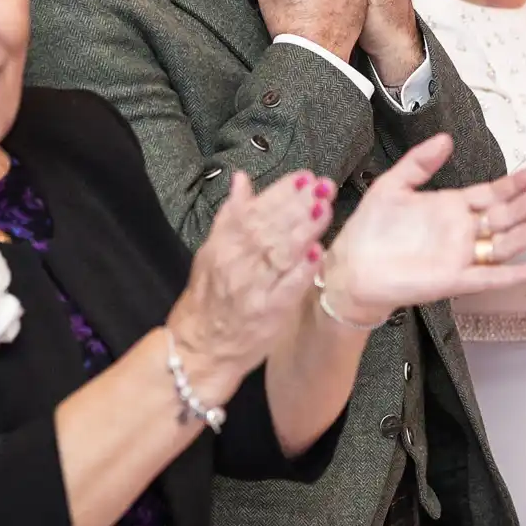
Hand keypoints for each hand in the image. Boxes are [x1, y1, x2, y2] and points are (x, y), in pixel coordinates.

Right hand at [167, 169, 335, 394]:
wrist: (200, 349)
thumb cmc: (209, 299)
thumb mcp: (211, 251)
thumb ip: (230, 215)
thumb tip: (242, 179)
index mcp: (222, 245)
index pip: (253, 211)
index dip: (280, 192)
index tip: (304, 176)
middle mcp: (236, 263)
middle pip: (270, 228)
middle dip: (298, 204)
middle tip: (323, 186)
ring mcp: (253, 289)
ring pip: (280, 253)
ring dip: (304, 230)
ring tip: (325, 209)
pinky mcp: (269, 313)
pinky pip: (288, 287)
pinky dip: (302, 269)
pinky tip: (318, 252)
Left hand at [319, 136, 525, 322]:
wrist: (351, 267)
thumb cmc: (369, 229)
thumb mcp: (393, 185)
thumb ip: (419, 162)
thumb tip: (447, 139)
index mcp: (450, 207)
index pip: (492, 193)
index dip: (515, 183)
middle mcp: (461, 231)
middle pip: (506, 215)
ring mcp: (461, 256)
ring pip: (506, 242)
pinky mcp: (454, 280)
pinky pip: (490, 277)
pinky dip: (513, 273)